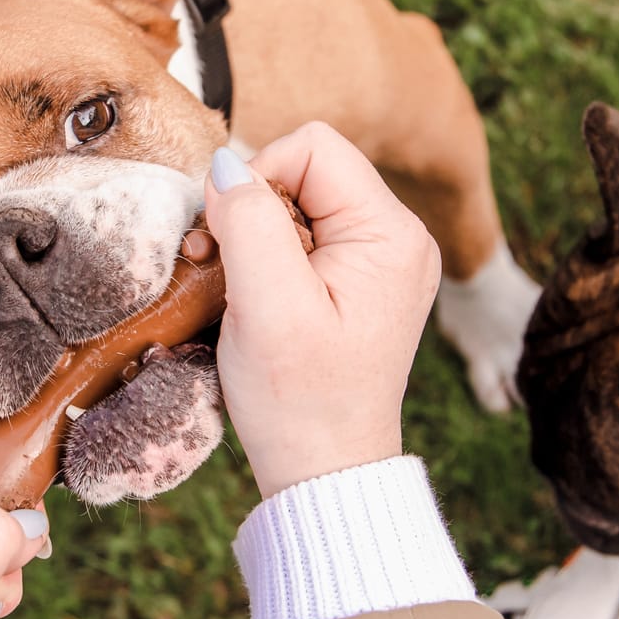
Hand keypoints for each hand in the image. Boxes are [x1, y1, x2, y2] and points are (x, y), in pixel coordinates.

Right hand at [201, 122, 441, 495]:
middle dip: (252, 209)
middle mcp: (398, 238)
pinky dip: (267, 258)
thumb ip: (250, 221)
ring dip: (253, 236)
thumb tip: (226, 166)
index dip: (257, 177)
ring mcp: (381, 261)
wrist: (324, 472)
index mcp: (391, 234)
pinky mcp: (358, 283)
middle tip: (219, 265)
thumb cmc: (299, 400)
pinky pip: (304, 237)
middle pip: (305, 171)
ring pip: (299, 203)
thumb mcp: (267, 305)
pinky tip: (252, 296)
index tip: (228, 236)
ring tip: (234, 287)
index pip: (312, 146)